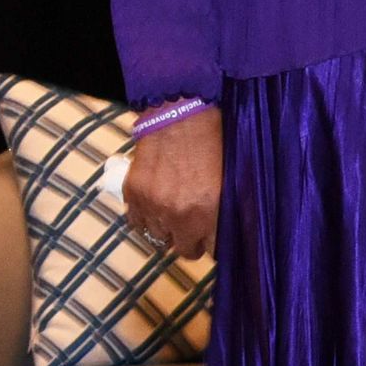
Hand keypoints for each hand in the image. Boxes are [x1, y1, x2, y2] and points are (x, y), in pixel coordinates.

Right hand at [123, 109, 223, 259]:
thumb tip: (231, 233)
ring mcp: (153, 206)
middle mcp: (179, 214)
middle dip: (193, 240)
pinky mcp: (133, 194)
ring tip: (175, 211)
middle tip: (196, 225)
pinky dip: (146, 218)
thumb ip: (229, 210)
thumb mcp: (231, 179)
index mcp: (208, 211)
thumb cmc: (212, 141)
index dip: (215, 245)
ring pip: (160, 238)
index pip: (213, 251)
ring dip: (168, 229)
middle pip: (185, 250)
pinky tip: (156, 206)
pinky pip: (137, 223)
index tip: (215, 239)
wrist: (181, 114)